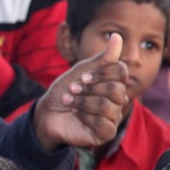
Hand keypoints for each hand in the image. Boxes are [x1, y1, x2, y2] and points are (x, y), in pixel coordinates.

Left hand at [34, 33, 128, 149]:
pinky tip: (75, 115)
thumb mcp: (80, 71)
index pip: (121, 72)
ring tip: (69, 101)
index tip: (82, 77)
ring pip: (108, 107)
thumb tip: (117, 37)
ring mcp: (114, 117)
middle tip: (72, 90)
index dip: (100, 74)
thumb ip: (101, 58)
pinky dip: (84, 117)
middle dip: (89, 89)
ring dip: (82, 102)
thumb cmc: (65, 90)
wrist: (48, 112)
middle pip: (116, 90)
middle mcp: (118, 99)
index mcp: (114, 82)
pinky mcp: (106, 133)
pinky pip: (103, 124)